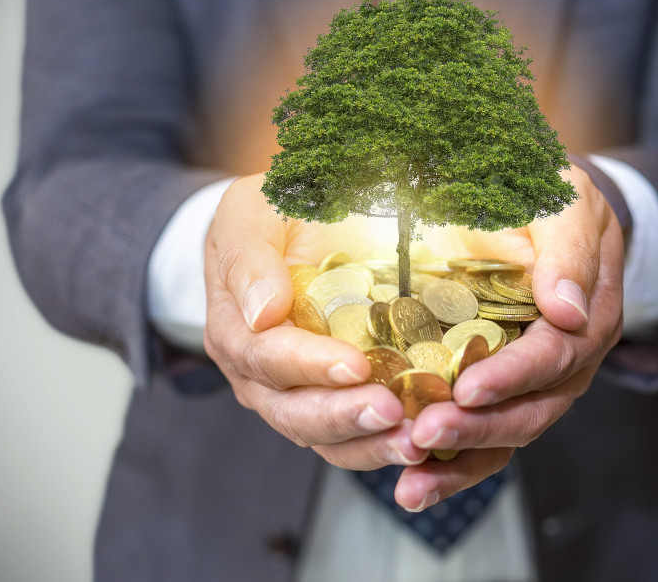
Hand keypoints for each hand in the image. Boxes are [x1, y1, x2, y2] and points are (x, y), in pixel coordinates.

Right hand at [203, 174, 429, 469]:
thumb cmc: (271, 212)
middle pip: (293, 411)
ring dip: (369, 444)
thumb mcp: (251, 212)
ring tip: (413, 442)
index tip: (355, 365)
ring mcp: (294, 394)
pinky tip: (422, 443)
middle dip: (343, 417)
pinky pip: (353, 438)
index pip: (264, 357)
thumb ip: (249, 258)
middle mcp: (258, 373)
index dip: (308, 365)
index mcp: (235, 326)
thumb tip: (263, 313)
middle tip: (391, 413)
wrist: (290, 224)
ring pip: (324, 438)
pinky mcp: (333, 402)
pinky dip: (384, 444)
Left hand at [392, 165, 624, 511]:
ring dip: (459, 464)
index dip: (513, 375)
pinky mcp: (504, 395)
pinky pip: (485, 440)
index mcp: (587, 318)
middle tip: (424, 435)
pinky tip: (411, 486)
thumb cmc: (551, 199)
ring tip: (411, 484)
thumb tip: (566, 312)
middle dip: (478, 429)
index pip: (554, 357)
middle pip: (531, 411)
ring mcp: (536, 385)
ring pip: (507, 438)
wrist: (548, 214)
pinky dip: (451, 467)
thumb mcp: (566, 203)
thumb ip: (570, 249)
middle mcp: (568, 364)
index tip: (468, 388)